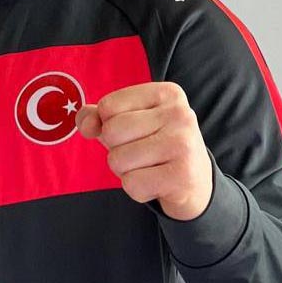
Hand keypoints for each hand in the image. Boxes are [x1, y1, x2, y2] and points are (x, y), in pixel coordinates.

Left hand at [75, 81, 212, 220]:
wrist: (195, 182)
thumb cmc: (154, 145)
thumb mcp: (128, 121)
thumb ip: (98, 116)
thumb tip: (86, 125)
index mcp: (166, 93)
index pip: (108, 106)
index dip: (109, 125)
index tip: (135, 132)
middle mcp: (180, 114)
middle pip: (112, 132)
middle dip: (116, 149)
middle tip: (142, 153)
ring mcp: (183, 144)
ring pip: (118, 160)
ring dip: (125, 171)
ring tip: (149, 167)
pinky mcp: (182, 176)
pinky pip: (132, 185)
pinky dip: (137, 190)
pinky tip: (157, 183)